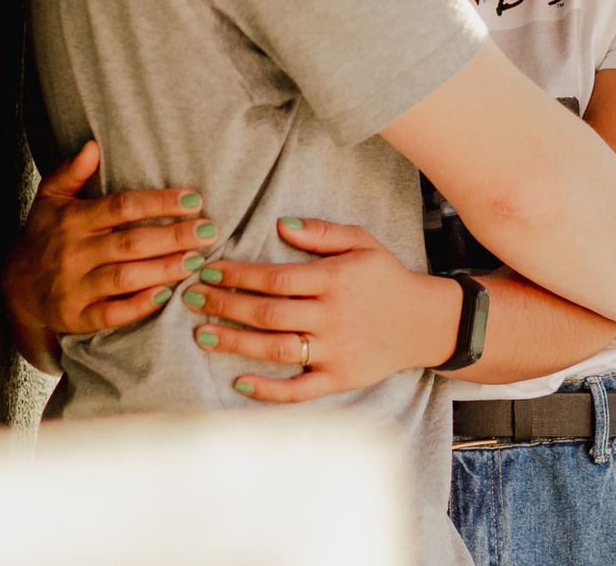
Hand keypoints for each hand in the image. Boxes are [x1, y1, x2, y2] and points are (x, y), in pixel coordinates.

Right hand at [1, 142, 214, 371]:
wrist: (14, 286)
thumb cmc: (44, 235)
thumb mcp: (49, 198)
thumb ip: (70, 171)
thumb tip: (93, 145)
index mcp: (73, 220)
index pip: (122, 207)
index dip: (159, 203)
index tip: (194, 201)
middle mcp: (73, 253)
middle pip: (130, 242)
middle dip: (173, 236)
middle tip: (209, 231)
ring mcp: (74, 287)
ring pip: (125, 277)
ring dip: (164, 269)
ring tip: (197, 260)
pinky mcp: (76, 318)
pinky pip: (112, 313)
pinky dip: (140, 305)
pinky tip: (167, 295)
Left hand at [177, 218, 463, 402]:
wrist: (424, 322)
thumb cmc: (386, 277)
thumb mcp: (361, 242)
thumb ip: (321, 233)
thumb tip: (280, 225)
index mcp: (334, 280)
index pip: (274, 278)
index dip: (236, 275)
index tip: (207, 270)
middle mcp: (332, 316)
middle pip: (267, 314)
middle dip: (223, 306)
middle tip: (191, 299)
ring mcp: (334, 351)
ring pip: (275, 350)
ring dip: (234, 343)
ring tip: (202, 334)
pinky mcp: (339, 379)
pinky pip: (298, 390)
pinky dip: (267, 390)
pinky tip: (238, 382)